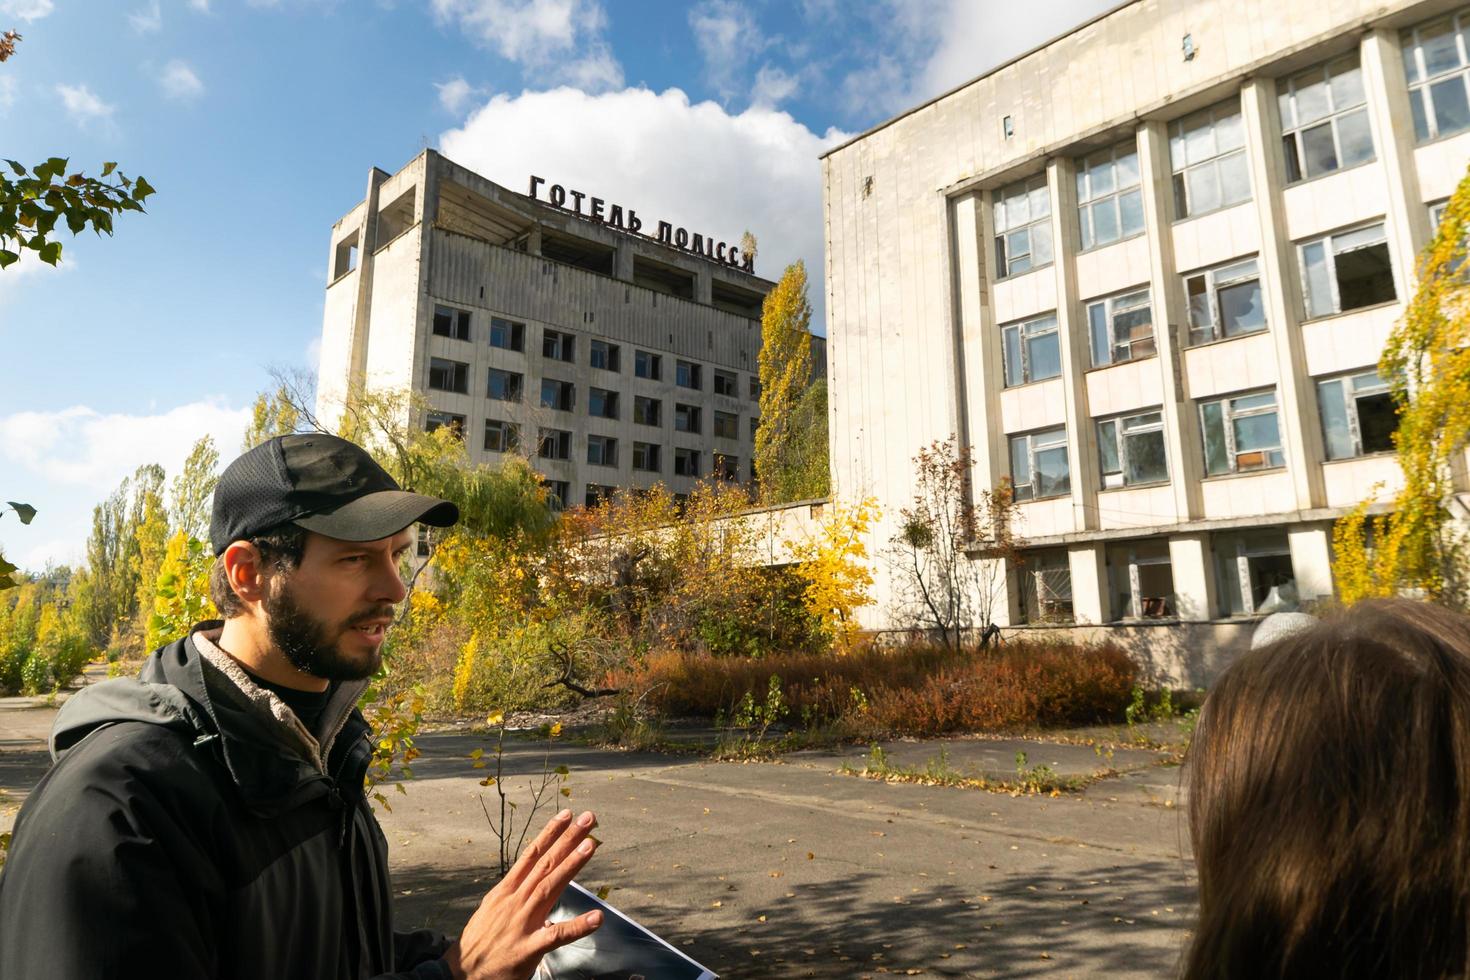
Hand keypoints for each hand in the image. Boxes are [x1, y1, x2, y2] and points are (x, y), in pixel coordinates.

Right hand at [441, 809, 602, 979]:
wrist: (460, 972)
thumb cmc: (478, 941)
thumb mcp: (491, 909)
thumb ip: (512, 894)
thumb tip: (526, 879)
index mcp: (506, 891)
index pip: (531, 855)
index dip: (550, 834)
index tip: (566, 815)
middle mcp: (515, 901)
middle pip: (545, 864)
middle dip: (567, 839)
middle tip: (588, 819)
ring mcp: (522, 923)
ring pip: (550, 888)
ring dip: (571, 866)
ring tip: (590, 846)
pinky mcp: (528, 948)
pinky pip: (557, 936)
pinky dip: (577, 926)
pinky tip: (596, 918)